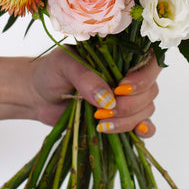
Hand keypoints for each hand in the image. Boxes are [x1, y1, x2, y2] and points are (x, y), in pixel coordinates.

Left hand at [29, 48, 159, 136]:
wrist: (38, 96)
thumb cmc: (52, 72)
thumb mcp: (64, 65)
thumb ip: (85, 77)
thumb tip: (107, 100)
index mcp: (120, 56)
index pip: (149, 61)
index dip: (144, 76)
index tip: (122, 87)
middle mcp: (129, 76)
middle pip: (150, 90)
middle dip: (130, 104)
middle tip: (102, 110)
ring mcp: (127, 99)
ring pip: (146, 109)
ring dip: (128, 120)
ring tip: (101, 123)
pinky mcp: (122, 120)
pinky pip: (144, 126)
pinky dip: (144, 130)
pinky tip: (137, 132)